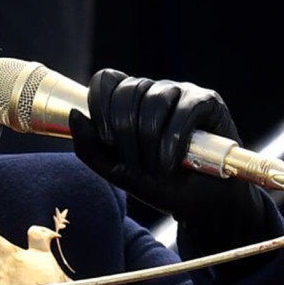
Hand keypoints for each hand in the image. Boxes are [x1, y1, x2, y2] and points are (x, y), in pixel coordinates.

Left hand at [69, 69, 267, 255]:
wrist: (200, 203)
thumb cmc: (158, 184)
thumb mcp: (115, 171)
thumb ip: (88, 147)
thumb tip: (76, 113)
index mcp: (127, 102)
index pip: (106, 80)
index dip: (101, 105)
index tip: (106, 139)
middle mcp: (153, 91)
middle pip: (127, 91)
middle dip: (125, 133)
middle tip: (134, 163)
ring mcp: (181, 93)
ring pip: (153, 100)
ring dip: (149, 141)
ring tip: (156, 168)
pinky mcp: (207, 102)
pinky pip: (184, 110)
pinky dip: (173, 140)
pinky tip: (171, 161)